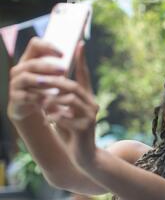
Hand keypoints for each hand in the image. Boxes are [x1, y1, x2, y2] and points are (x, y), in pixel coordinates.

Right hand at [7, 37, 64, 120]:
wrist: (31, 107)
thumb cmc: (44, 89)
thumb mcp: (51, 76)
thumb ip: (60, 64)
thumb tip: (81, 46)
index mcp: (29, 59)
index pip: (35, 45)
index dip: (48, 47)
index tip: (63, 54)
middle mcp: (20, 69)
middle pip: (32, 63)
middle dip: (48, 67)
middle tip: (64, 70)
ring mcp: (16, 83)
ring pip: (26, 78)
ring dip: (42, 81)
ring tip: (55, 84)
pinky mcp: (16, 97)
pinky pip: (24, 96)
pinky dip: (36, 97)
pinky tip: (47, 99)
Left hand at [42, 41, 98, 167]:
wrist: (83, 156)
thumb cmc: (71, 132)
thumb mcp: (65, 112)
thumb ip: (61, 99)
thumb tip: (49, 83)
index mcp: (87, 99)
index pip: (85, 76)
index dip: (82, 60)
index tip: (80, 43)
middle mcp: (92, 105)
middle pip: (72, 87)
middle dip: (53, 83)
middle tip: (37, 80)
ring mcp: (90, 117)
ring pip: (68, 100)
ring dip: (50, 102)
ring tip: (41, 107)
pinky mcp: (85, 128)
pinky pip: (65, 117)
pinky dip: (53, 117)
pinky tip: (47, 120)